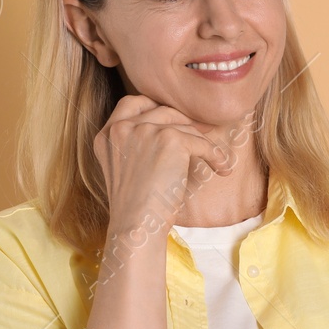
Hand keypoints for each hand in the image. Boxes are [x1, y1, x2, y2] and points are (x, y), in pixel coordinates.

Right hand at [93, 94, 235, 230]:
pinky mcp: (169, 139)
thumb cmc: (136, 207)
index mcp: (106, 135)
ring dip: (203, 142)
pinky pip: (201, 142)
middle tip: (203, 134)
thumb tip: (172, 129)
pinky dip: (216, 155)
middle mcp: (122, 128)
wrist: (137, 225)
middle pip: (162, 110)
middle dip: (185, 122)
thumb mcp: (124, 168)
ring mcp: (144, 131)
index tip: (175, 120)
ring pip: (183, 126)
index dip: (155, 107)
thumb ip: (135, 145)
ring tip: (216, 159)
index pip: (131, 103)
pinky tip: (222, 168)